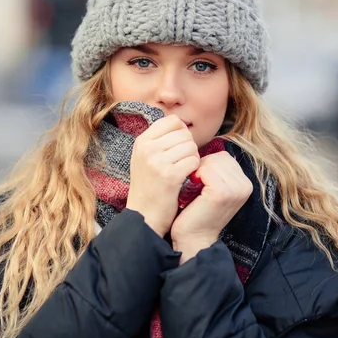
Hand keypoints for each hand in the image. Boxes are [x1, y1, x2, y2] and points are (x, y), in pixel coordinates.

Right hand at [126, 115, 199, 236]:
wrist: (143, 215)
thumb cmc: (149, 187)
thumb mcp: (145, 158)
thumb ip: (159, 140)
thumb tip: (180, 124)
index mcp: (142, 141)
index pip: (173, 121)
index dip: (182, 133)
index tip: (179, 148)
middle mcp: (148, 148)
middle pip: (184, 133)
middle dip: (189, 147)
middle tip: (183, 162)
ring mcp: (157, 161)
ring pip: (191, 147)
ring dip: (193, 159)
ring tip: (184, 171)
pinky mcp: (169, 176)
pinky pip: (193, 161)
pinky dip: (195, 170)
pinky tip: (187, 178)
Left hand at [171, 152, 252, 262]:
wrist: (193, 238)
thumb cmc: (197, 211)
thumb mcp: (213, 189)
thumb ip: (216, 171)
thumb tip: (205, 149)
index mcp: (245, 183)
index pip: (224, 157)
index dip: (206, 165)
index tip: (200, 183)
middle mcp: (245, 185)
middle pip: (218, 157)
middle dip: (202, 167)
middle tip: (195, 187)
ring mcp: (236, 189)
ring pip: (211, 161)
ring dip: (197, 172)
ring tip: (195, 190)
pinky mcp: (222, 193)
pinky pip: (205, 170)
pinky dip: (195, 177)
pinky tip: (193, 191)